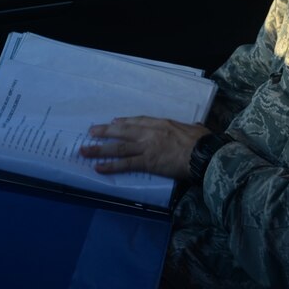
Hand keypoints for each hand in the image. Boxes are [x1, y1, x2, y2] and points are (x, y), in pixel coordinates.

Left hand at [81, 116, 208, 179]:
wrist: (203, 154)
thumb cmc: (203, 141)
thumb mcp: (196, 128)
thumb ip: (191, 127)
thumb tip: (196, 126)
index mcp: (162, 123)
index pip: (138, 121)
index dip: (124, 122)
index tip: (114, 122)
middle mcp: (150, 133)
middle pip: (123, 131)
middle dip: (105, 131)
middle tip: (91, 132)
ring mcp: (147, 147)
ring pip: (119, 147)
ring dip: (99, 149)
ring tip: (85, 150)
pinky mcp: (148, 162)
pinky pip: (125, 164)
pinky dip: (110, 166)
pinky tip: (98, 167)